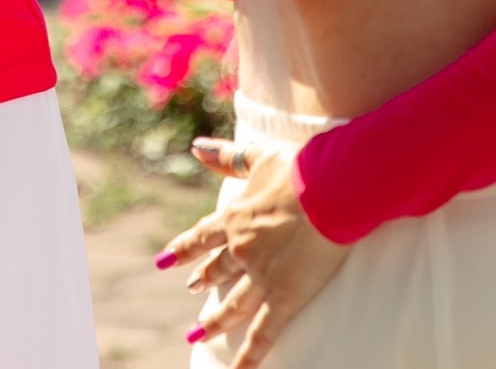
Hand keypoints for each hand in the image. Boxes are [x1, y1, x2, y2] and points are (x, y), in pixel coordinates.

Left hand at [166, 138, 350, 368]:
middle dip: (204, 281)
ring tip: (196, 333)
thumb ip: (227, 156)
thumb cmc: (301, 167)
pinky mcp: (285, 296)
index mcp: (235, 218)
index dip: (184, 250)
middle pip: (219, 271)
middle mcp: (242, 250)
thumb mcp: (259, 156)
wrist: (329, 189)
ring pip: (234, 304)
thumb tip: (195, 147)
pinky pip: (264, 331)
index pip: (202, 238)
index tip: (165, 260)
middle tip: (193, 291)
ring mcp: (261, 276)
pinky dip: (249, 354)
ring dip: (215, 320)